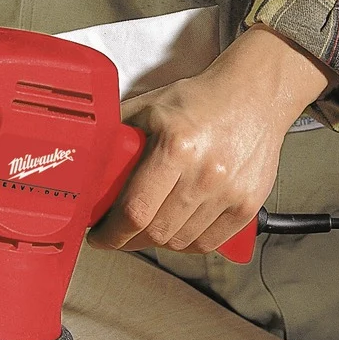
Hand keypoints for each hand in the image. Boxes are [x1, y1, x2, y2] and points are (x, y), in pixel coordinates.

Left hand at [89, 26, 336, 254]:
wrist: (254, 95)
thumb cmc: (201, 100)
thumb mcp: (148, 107)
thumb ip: (116, 133)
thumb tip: (84, 162)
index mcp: (176, 146)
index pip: (135, 210)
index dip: (111, 233)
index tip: (99, 235)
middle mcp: (206, 173)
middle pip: (156, 232)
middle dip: (127, 240)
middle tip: (116, 234)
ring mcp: (230, 192)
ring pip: (179, 242)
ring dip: (155, 242)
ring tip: (144, 229)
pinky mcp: (247, 204)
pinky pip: (207, 243)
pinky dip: (185, 244)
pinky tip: (173, 231)